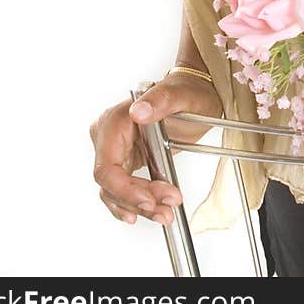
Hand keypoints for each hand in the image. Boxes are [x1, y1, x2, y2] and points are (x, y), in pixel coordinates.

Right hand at [90, 73, 223, 225]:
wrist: (197, 96)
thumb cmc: (188, 92)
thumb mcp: (180, 95)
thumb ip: (160, 101)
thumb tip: (139, 112)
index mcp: (115, 119)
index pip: (107, 167)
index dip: (124, 190)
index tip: (148, 201)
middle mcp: (108, 136)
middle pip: (111, 183)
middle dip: (137, 200)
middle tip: (166, 208)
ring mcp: (115, 150)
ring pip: (116, 191)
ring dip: (139, 207)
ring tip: (166, 212)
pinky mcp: (126, 160)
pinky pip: (122, 189)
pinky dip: (137, 203)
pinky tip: (149, 211)